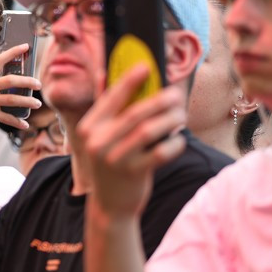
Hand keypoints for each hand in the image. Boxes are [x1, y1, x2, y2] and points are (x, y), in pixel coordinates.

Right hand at [0, 43, 41, 129]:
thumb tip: (19, 79)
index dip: (12, 52)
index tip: (26, 46)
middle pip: (10, 80)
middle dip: (27, 81)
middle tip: (38, 84)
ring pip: (11, 99)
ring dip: (27, 101)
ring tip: (37, 104)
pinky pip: (6, 117)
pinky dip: (17, 121)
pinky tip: (25, 124)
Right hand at [76, 63, 186, 219]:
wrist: (109, 204)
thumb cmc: (110, 162)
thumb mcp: (101, 136)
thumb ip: (105, 107)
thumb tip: (106, 72)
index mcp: (89, 127)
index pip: (111, 98)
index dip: (129, 81)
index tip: (146, 67)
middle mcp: (98, 141)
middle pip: (134, 113)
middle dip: (158, 100)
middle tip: (175, 94)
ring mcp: (114, 158)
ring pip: (148, 131)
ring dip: (169, 120)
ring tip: (181, 115)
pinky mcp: (132, 173)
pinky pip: (160, 153)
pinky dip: (173, 143)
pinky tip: (178, 140)